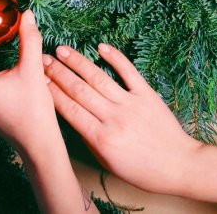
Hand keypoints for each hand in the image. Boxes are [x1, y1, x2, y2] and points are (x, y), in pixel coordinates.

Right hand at [43, 43, 201, 194]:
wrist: (178, 166)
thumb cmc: (142, 170)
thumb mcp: (107, 162)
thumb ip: (88, 139)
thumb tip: (71, 117)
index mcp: (101, 138)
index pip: (69, 109)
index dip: (52, 92)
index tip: (38, 79)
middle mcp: (114, 118)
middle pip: (79, 90)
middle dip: (58, 73)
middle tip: (42, 59)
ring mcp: (131, 104)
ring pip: (99, 78)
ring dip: (78, 62)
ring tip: (61, 50)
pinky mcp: (147, 95)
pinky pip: (129, 72)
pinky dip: (115, 57)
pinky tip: (101, 47)